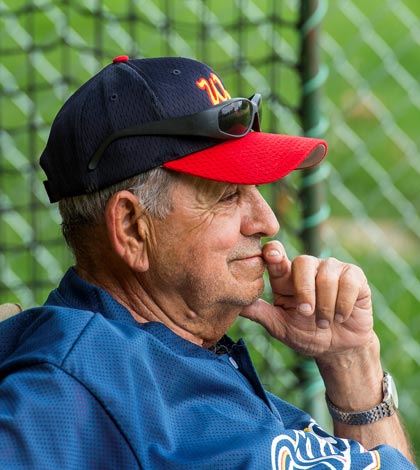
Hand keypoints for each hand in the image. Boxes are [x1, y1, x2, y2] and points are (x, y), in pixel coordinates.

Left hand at [240, 240, 374, 357]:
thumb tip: (236, 306)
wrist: (339, 348)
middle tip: (306, 313)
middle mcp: (307, 268)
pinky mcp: (353, 275)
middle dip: (305, 291)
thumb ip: (260, 313)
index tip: (271, 255)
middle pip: (303, 262)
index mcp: (285, 277)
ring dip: (325, 305)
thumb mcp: (280, 327)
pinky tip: (341, 317)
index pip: (276, 255)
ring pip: (326, 274)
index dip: (274, 252)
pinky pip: (348, 281)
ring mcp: (331, 269)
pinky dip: (342, 304)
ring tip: (324, 323)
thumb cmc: (307, 335)